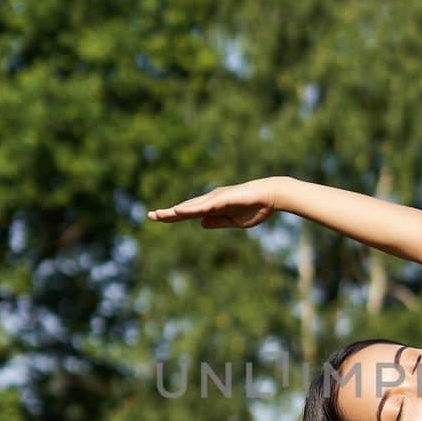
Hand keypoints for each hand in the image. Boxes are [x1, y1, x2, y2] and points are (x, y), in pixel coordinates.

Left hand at [147, 178, 280, 229]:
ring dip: (175, 211)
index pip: (189, 213)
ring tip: (159, 215)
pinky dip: (190, 209)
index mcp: (214, 207)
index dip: (173, 216)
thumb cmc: (257, 207)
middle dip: (168, 213)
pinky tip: (179, 211)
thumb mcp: (234, 221)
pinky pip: (203, 205)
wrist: (272, 196)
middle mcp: (211, 200)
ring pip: (191, 206)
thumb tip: (201, 223)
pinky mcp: (223, 198)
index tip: (158, 218)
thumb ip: (218, 222)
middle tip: (149, 216)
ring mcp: (216, 198)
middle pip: (186, 208)